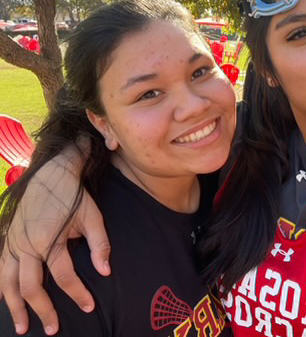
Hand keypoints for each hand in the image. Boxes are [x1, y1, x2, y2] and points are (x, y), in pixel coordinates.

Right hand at [0, 155, 110, 334]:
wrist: (50, 174)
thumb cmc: (74, 196)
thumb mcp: (93, 217)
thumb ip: (100, 245)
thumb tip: (105, 272)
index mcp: (50, 240)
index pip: (64, 277)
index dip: (78, 294)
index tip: (89, 307)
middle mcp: (27, 245)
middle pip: (30, 287)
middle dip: (42, 310)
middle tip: (53, 329)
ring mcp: (12, 243)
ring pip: (7, 283)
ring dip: (14, 307)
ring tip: (21, 327)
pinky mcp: (6, 239)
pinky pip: (0, 269)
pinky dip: (1, 288)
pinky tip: (5, 300)